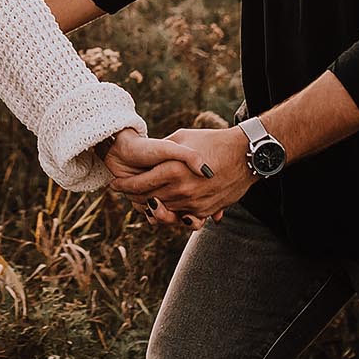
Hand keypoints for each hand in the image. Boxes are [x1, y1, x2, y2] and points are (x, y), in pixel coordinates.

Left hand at [111, 127, 255, 229]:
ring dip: (150, 208)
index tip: (114, 184)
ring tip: (141, 200)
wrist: (244, 155)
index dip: (123, 186)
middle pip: (148, 201)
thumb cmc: (211, 141)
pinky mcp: (206, 211)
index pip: (139, 185)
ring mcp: (194, 203)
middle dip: (133, 198)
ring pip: (164, 212)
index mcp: (172, 170)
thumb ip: (162, 149)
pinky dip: (172, 214)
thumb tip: (146, 156)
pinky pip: (183, 219)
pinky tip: (164, 207)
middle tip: (124, 193)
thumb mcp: (182, 138)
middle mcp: (181, 190)